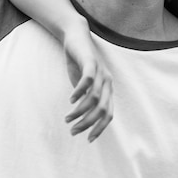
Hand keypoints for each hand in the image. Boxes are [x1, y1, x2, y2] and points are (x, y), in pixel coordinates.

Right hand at [63, 20, 113, 141]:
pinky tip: (71, 100)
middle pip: (102, 109)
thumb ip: (84, 100)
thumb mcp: (82, 86)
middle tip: (73, 130)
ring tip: (68, 118)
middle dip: (88, 123)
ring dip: (81, 111)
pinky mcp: (91, 62)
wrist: (76, 38)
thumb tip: (81, 119)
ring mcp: (101, 72)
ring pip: (95, 97)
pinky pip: (88, 79)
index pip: (109, 114)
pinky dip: (80, 92)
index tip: (88, 139)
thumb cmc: (79, 64)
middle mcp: (107, 82)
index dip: (100, 128)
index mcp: (107, 90)